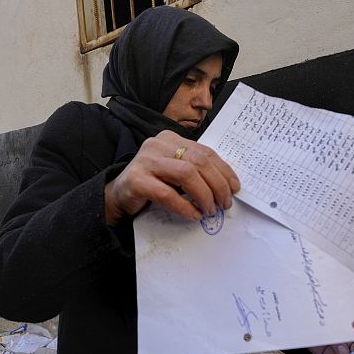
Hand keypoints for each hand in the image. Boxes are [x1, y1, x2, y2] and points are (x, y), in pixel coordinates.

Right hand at [104, 130, 239, 225]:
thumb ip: (196, 171)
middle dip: (217, 185)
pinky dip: (184, 206)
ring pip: (186, 174)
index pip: (205, 152)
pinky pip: (167, 193)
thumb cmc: (152, 184)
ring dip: (203, 195)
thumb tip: (227, 186)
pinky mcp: (136, 180)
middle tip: (224, 203)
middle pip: (199, 162)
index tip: (234, 188)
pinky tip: (192, 214)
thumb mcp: (175, 172)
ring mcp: (146, 161)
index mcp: (171, 140)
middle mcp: (158, 145)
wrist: (119, 195)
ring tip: (209, 210)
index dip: (224, 171)